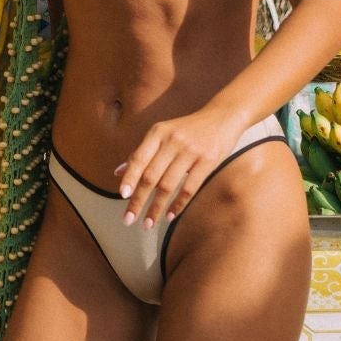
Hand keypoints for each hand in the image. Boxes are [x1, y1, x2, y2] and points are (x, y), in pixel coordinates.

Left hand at [116, 111, 242, 229]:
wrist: (222, 117)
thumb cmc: (188, 129)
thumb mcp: (163, 134)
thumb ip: (142, 153)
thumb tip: (118, 172)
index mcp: (157, 133)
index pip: (138, 159)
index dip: (129, 178)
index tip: (122, 196)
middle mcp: (171, 141)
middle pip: (150, 176)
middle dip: (137, 201)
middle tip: (128, 220)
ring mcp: (190, 151)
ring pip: (167, 185)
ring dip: (156, 208)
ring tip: (148, 224)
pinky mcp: (207, 161)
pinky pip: (189, 188)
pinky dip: (178, 204)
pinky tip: (169, 216)